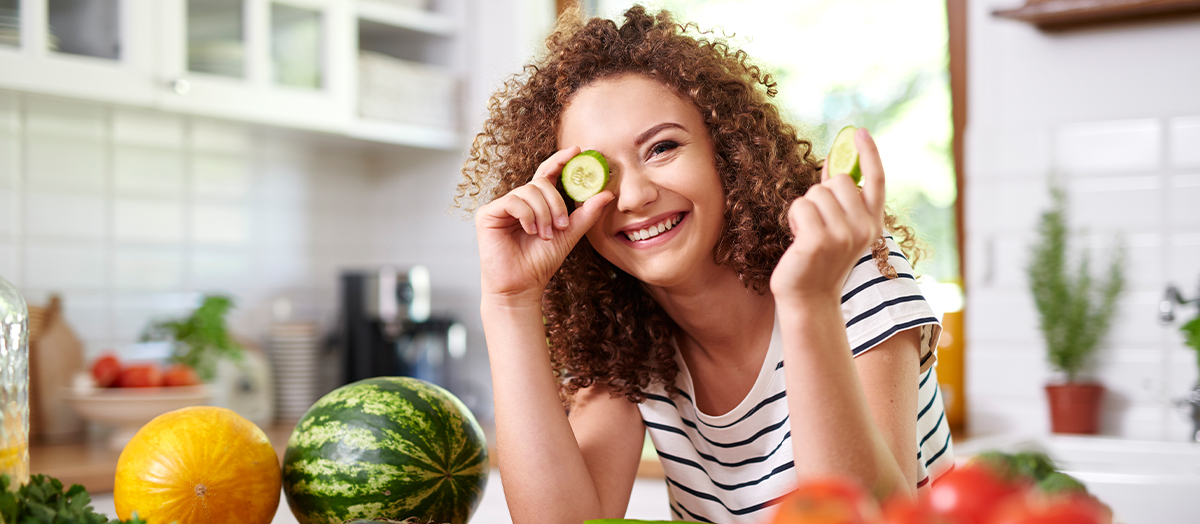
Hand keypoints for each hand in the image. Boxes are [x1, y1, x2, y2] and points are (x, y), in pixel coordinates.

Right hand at [476, 146, 614, 305]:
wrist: (522, 286)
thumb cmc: (541, 262)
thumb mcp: (569, 235)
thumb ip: (586, 214)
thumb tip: (607, 194)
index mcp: (536, 203)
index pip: (548, 173)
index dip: (560, 160)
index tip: (577, 151)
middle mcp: (518, 201)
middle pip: (541, 183)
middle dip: (556, 203)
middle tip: (561, 226)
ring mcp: (502, 206)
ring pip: (528, 191)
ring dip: (543, 214)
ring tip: (545, 235)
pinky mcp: (488, 213)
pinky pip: (513, 201)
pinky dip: (527, 215)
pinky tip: (530, 231)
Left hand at [770, 128, 885, 304]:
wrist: (809, 300)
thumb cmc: (819, 261)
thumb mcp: (838, 229)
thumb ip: (840, 200)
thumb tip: (832, 163)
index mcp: (872, 225)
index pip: (876, 181)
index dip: (869, 153)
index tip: (858, 132)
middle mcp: (863, 229)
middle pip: (838, 180)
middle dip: (821, 194)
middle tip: (817, 223)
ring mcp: (842, 236)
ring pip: (816, 193)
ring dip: (805, 209)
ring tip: (807, 235)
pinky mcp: (818, 241)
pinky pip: (800, 206)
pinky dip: (794, 219)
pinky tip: (798, 241)